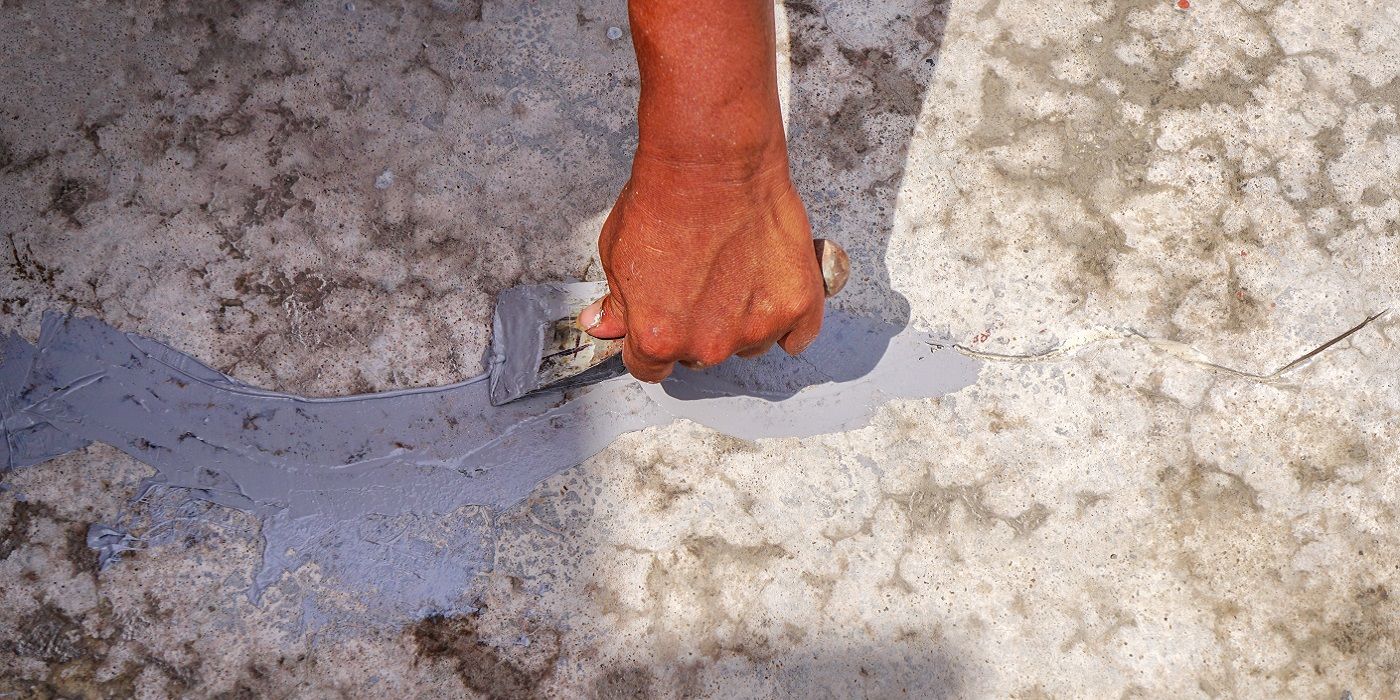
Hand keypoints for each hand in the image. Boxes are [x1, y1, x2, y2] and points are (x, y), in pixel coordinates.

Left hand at [578, 152, 824, 382]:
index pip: (650, 368)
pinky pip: (797, 336)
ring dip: (742, 320)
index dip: (651, 341)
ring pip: (748, 344)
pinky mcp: (798, 305)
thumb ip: (617, 304)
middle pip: (700, 356)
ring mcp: (757, 328)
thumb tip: (603, 326)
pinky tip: (771, 289)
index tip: (660, 322)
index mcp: (658, 337)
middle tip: (700, 281)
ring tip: (735, 270)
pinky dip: (788, 319)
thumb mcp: (617, 254)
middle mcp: (708, 343)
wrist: (713, 160)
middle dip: (696, 327)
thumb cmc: (665, 198)